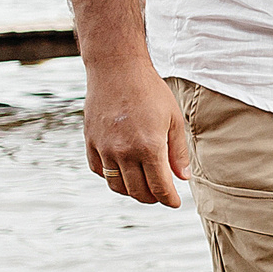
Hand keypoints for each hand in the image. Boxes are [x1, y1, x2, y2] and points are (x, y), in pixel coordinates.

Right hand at [82, 58, 189, 206]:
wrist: (116, 69)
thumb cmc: (150, 91)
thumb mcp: (173, 119)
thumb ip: (177, 152)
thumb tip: (182, 178)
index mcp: (149, 147)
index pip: (159, 187)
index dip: (169, 199)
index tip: (175, 202)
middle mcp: (124, 152)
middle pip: (138, 192)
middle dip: (153, 198)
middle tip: (161, 194)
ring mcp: (104, 148)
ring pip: (117, 186)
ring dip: (132, 191)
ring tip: (143, 187)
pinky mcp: (90, 142)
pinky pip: (99, 171)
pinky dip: (111, 178)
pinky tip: (123, 172)